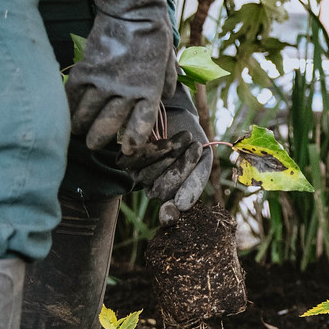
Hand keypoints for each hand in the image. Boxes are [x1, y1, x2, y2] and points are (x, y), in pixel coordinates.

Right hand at [65, 0, 172, 152]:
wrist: (132, 10)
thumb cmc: (154, 33)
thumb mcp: (168, 59)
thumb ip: (168, 80)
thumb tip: (167, 94)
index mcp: (149, 91)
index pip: (140, 125)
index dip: (133, 141)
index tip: (127, 149)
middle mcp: (126, 91)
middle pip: (108, 126)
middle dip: (98, 140)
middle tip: (92, 144)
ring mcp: (104, 81)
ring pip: (86, 115)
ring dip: (79, 127)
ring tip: (77, 131)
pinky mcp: (86, 69)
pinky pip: (72, 96)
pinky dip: (67, 107)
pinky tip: (65, 113)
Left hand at [119, 88, 214, 225]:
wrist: (179, 116)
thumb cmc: (192, 142)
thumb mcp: (202, 161)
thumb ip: (196, 183)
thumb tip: (181, 208)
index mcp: (173, 195)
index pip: (169, 212)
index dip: (171, 212)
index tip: (179, 205)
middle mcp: (153, 189)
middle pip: (162, 190)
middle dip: (181, 168)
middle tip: (195, 147)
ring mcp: (138, 176)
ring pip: (148, 176)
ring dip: (171, 155)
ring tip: (186, 138)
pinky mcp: (125, 160)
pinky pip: (137, 162)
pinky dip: (155, 150)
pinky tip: (168, 141)